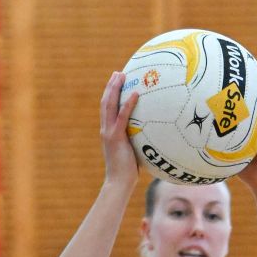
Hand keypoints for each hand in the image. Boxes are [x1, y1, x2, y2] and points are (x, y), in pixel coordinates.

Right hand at [100, 70, 139, 186]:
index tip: (116, 82)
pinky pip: (122, 117)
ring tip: (121, 75)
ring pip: (109, 105)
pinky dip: (128, 104)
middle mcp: (106, 129)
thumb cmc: (127, 172)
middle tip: (118, 73)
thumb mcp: (132, 152)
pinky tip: (135, 93)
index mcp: (108, 132)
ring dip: (115, 89)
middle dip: (111, 86)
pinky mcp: (115, 137)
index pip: (107, 109)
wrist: (118, 183)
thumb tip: (151, 135)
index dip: (110, 94)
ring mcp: (109, 133)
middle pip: (105, 102)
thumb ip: (136, 140)